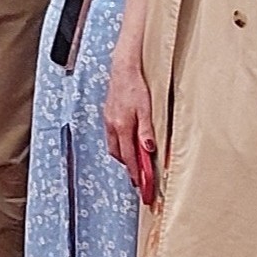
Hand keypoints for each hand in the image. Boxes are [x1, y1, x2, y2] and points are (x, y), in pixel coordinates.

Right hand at [104, 50, 158, 204]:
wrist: (123, 68)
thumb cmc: (136, 87)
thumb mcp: (146, 109)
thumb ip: (146, 131)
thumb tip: (148, 151)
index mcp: (122, 127)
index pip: (129, 157)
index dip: (136, 174)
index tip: (142, 187)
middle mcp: (112, 126)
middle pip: (118, 155)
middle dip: (128, 168)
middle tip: (141, 178)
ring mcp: (108, 120)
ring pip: (114, 145)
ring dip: (124, 156)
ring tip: (136, 162)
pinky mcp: (108, 115)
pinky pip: (112, 136)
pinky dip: (120, 144)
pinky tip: (128, 142)